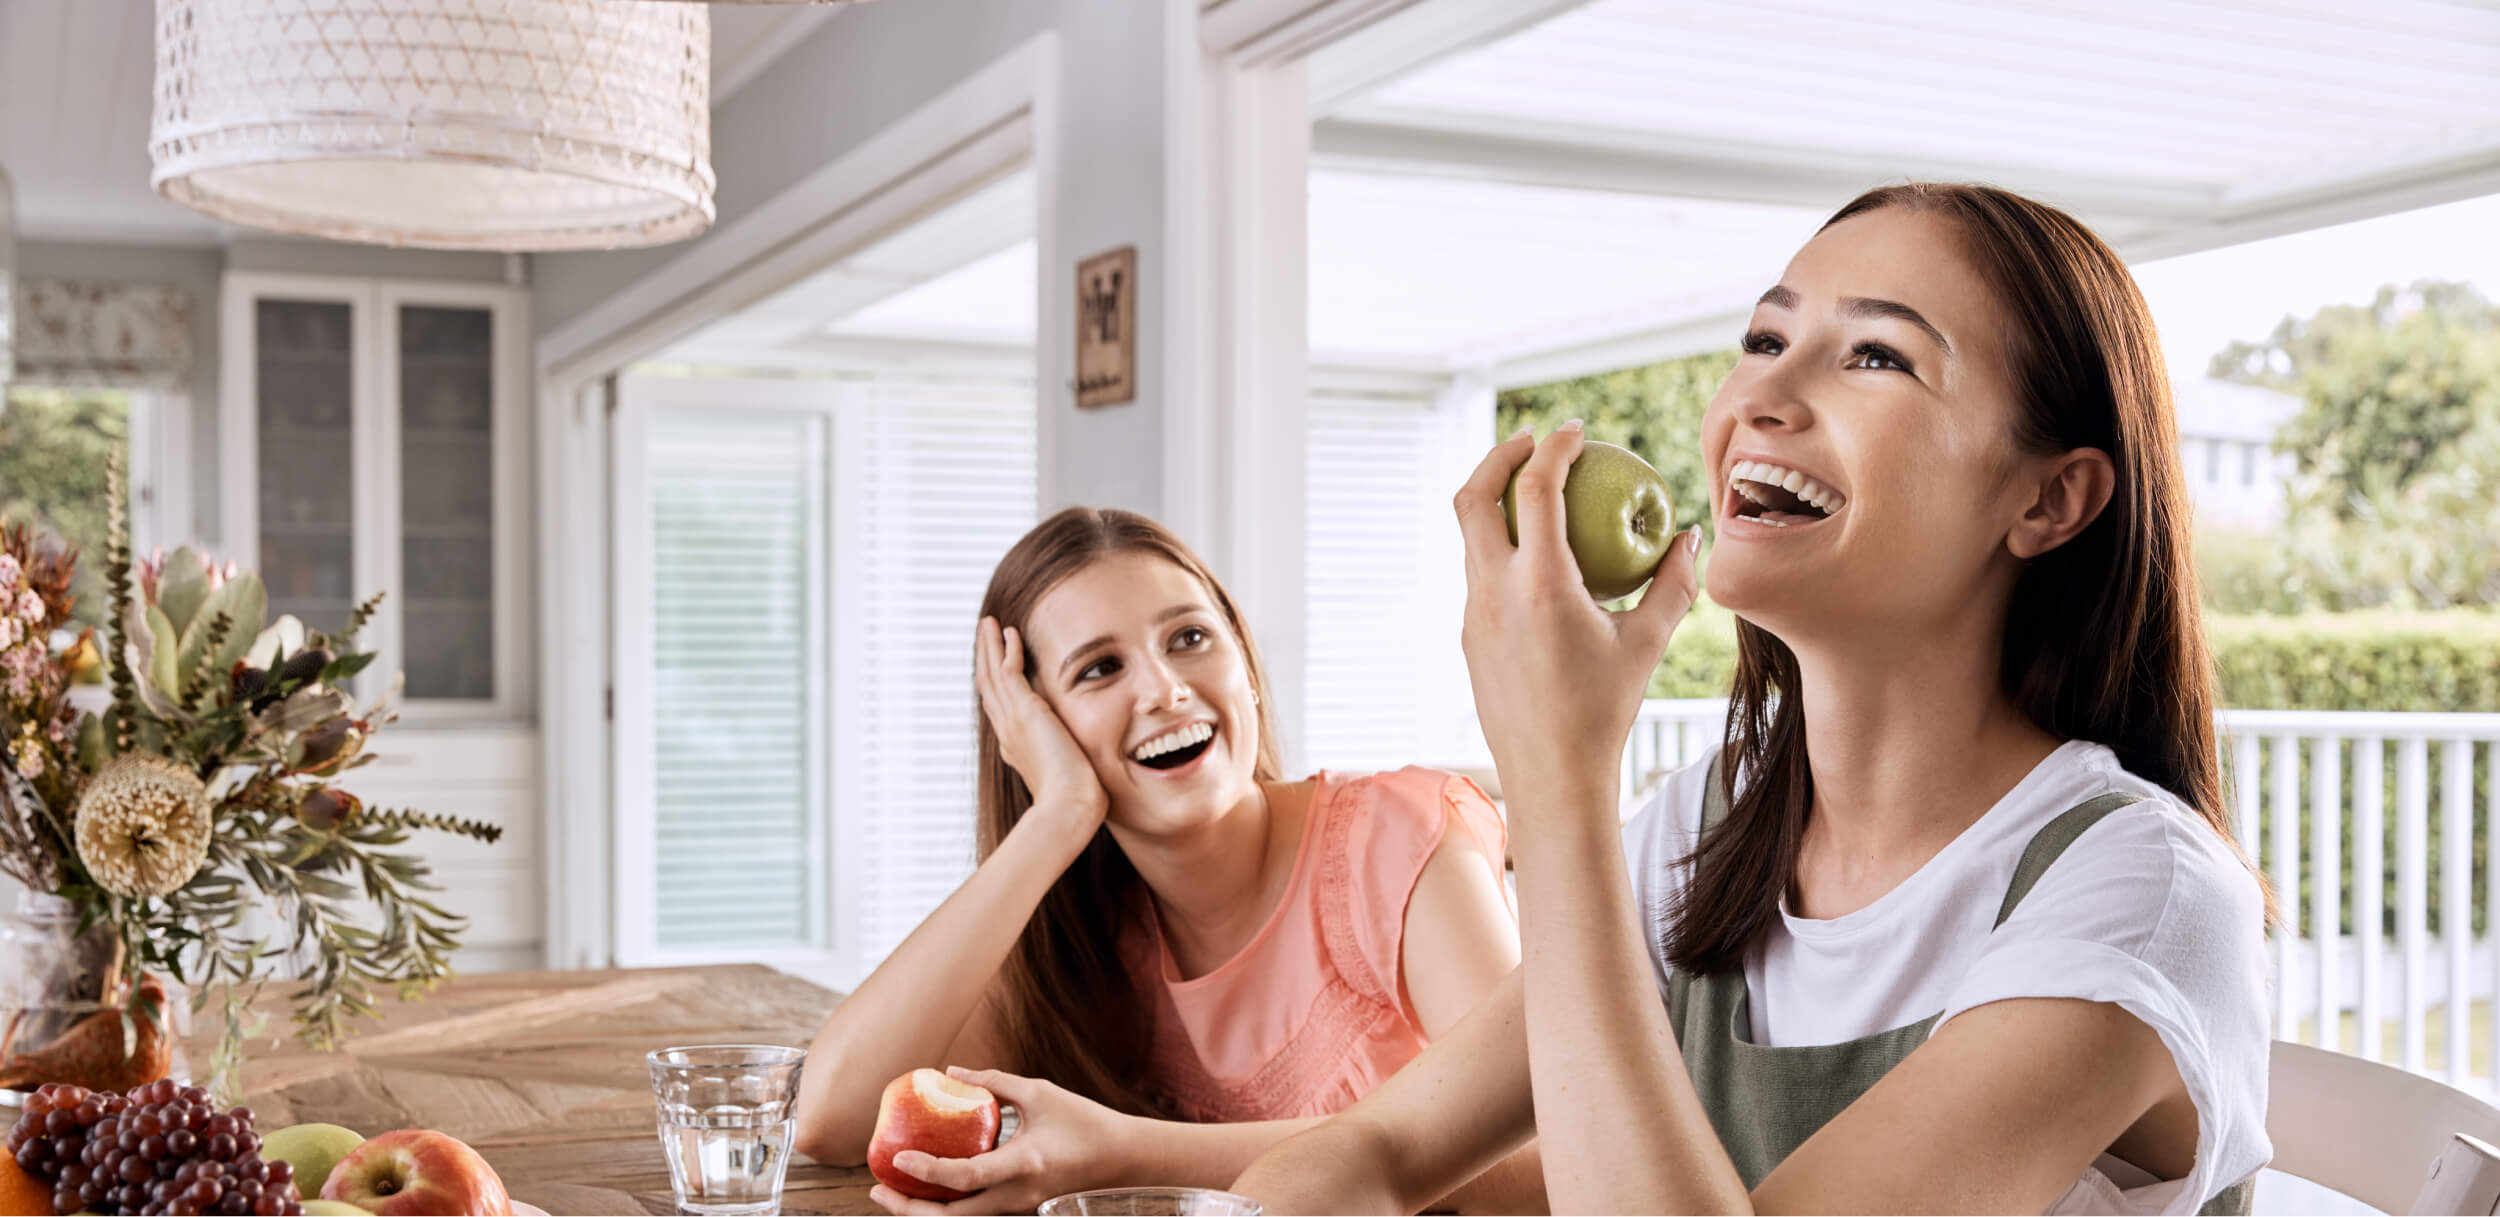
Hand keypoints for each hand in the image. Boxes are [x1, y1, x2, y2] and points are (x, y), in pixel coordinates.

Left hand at [868, 1068, 1134, 1215]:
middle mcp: (1015, 1196)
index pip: (965, 1176)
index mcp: (1023, 1164)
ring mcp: (1016, 1208)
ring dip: (923, 1212)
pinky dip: (945, 1205)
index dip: (928, 1169)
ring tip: (893, 1193)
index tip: (898, 1157)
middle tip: (879, 1190)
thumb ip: (994, 1082)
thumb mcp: (1040, 1093)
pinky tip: (928, 1187)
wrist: (1120, 1159)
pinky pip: (973, 1213)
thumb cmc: (1084, 1123)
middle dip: (909, 1210)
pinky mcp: (1017, 1209)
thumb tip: (952, 1071)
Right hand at [975, 616, 1109, 829]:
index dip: (997, 683)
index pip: (1000, 707)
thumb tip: (1084, 766)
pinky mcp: (1024, 712)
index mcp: (1016, 746)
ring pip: (992, 675)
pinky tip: (1009, 631)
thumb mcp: (1069, 775)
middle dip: (987, 659)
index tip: (998, 664)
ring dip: (990, 647)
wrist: (1068, 807)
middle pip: (989, 687)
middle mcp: (1008, 731)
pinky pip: (1008, 672)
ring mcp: (1012, 721)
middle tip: (985, 634)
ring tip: (989, 624)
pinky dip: (1007, 651)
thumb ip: (1069, 762)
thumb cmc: (1075, 801)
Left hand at [1453, 423, 1702, 810]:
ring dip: (1495, 502)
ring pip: (1469, 536)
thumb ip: (1672, 583)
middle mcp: (1495, 592)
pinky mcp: (1469, 634)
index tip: (1576, 432)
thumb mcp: (1647, 642)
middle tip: (1533, 442)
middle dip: (1498, 456)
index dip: (1553, 449)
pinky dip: (1500, 547)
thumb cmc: (1606, 710)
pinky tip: (1536, 556)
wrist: (1551, 775)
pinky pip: (1479, 573)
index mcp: (1541, 585)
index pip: (1534, 490)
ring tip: (1533, 492)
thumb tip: (1688, 537)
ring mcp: (1474, 613)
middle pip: (1472, 497)